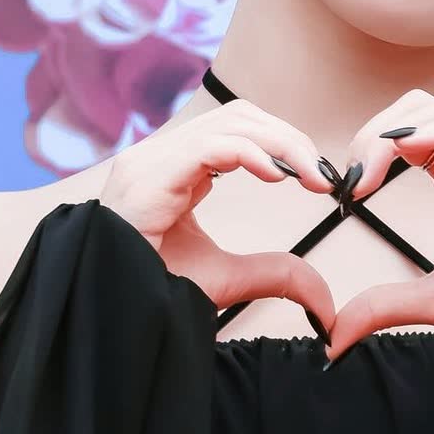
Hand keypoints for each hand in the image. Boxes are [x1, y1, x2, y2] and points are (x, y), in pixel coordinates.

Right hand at [99, 100, 339, 331]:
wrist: (110, 316)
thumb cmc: (152, 294)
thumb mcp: (226, 280)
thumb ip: (273, 276)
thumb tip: (324, 301)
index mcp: (175, 170)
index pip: (236, 128)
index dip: (283, 142)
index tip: (319, 177)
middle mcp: (160, 157)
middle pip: (238, 117)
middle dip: (289, 139)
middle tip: (323, 175)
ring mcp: (150, 163)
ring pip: (229, 124)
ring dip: (281, 144)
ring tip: (310, 176)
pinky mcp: (148, 178)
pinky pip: (208, 147)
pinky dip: (250, 153)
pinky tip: (277, 176)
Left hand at [325, 89, 433, 361]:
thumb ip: (387, 307)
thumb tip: (336, 335)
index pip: (403, 134)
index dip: (368, 149)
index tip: (344, 190)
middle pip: (413, 110)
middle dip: (371, 133)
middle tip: (349, 178)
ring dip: (391, 131)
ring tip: (367, 171)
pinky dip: (431, 133)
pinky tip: (403, 152)